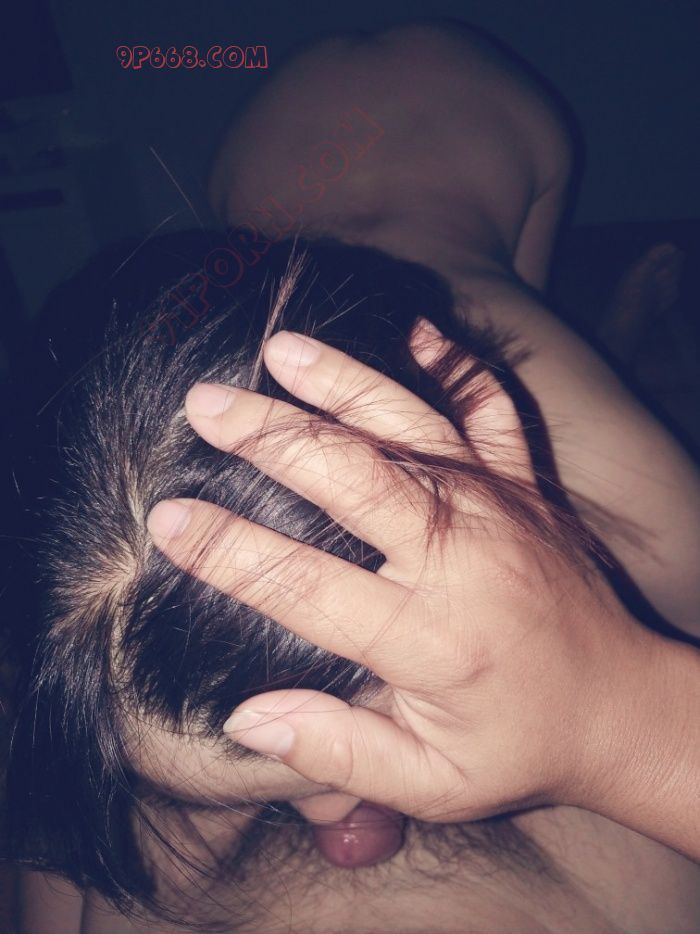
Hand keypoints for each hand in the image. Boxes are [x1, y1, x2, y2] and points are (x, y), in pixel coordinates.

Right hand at [146, 320, 657, 823]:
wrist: (622, 707)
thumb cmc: (517, 746)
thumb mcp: (430, 782)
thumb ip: (339, 750)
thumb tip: (246, 718)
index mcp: (428, 637)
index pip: (304, 582)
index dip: (227, 550)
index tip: (167, 518)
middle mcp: (462, 557)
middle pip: (350, 477)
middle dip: (268, 436)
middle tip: (203, 405)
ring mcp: (498, 508)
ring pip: (409, 427)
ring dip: (342, 382)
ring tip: (278, 349)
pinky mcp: (525, 486)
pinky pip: (493, 411)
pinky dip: (458, 367)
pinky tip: (417, 330)